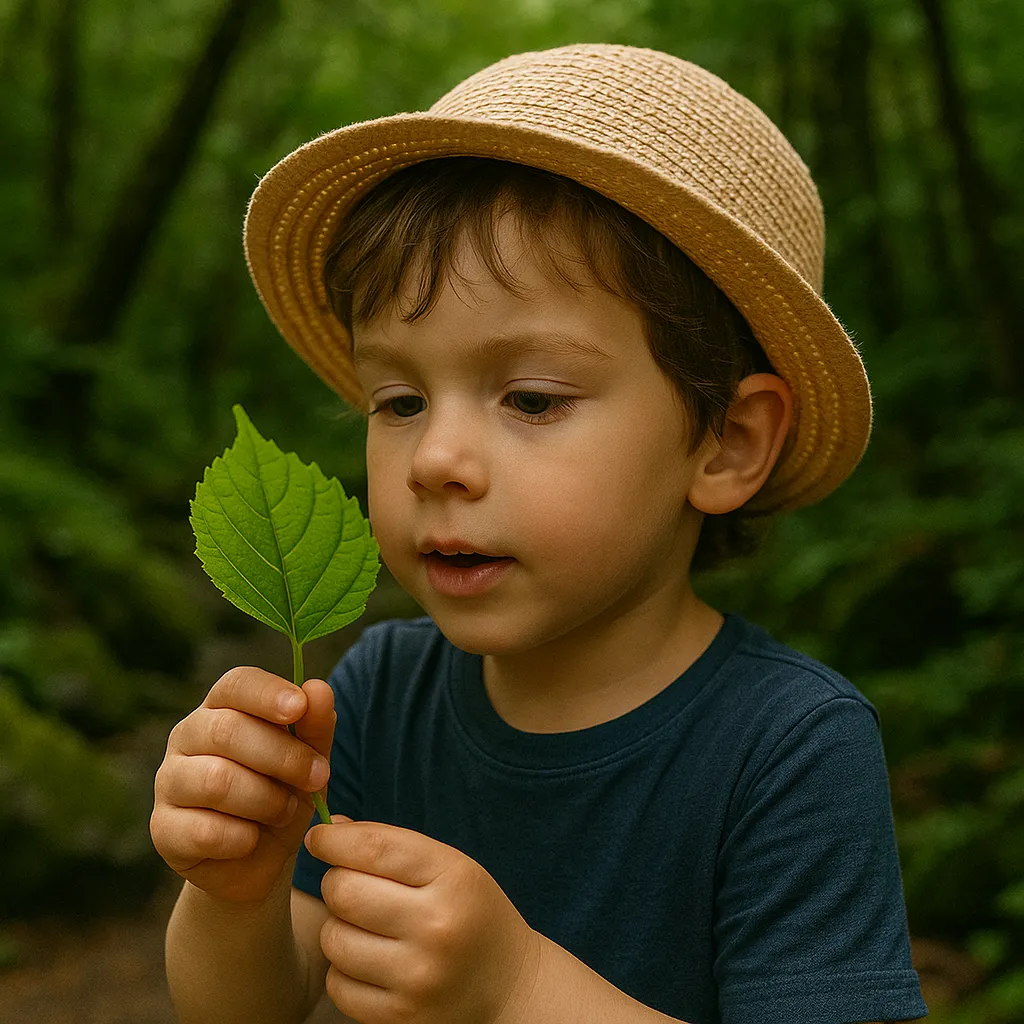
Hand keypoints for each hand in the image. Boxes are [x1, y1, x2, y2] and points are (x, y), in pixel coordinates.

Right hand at [151, 667, 335, 903]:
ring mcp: (168, 781)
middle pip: (228, 731)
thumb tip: (319, 689)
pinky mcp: (163, 829)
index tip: (298, 707)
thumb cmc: (283, 793)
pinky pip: (205, 830)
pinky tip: (252, 839)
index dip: (267, 693)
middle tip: (318, 778)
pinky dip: (242, 838)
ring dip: (266, 800)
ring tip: (284, 811)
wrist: (259, 860)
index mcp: (222, 707)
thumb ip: (315, 725)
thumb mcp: (310, 759)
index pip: (236, 684)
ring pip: (216, 781)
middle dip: (283, 756)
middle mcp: (187, 736)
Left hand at [306, 819, 540, 1023]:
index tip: (319, 837)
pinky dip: (343, 969)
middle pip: (344, 892)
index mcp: (454, 879)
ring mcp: (418, 977)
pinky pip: (338, 985)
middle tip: (351, 884)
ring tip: (366, 926)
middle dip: (337, 882)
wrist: (510, 985)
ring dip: (338, 926)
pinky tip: (370, 960)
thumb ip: (391, 845)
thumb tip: (328, 831)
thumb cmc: (471, 912)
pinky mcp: (401, 1016)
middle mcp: (437, 928)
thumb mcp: (450, 866)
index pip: (375, 848)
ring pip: (334, 939)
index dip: (334, 839)